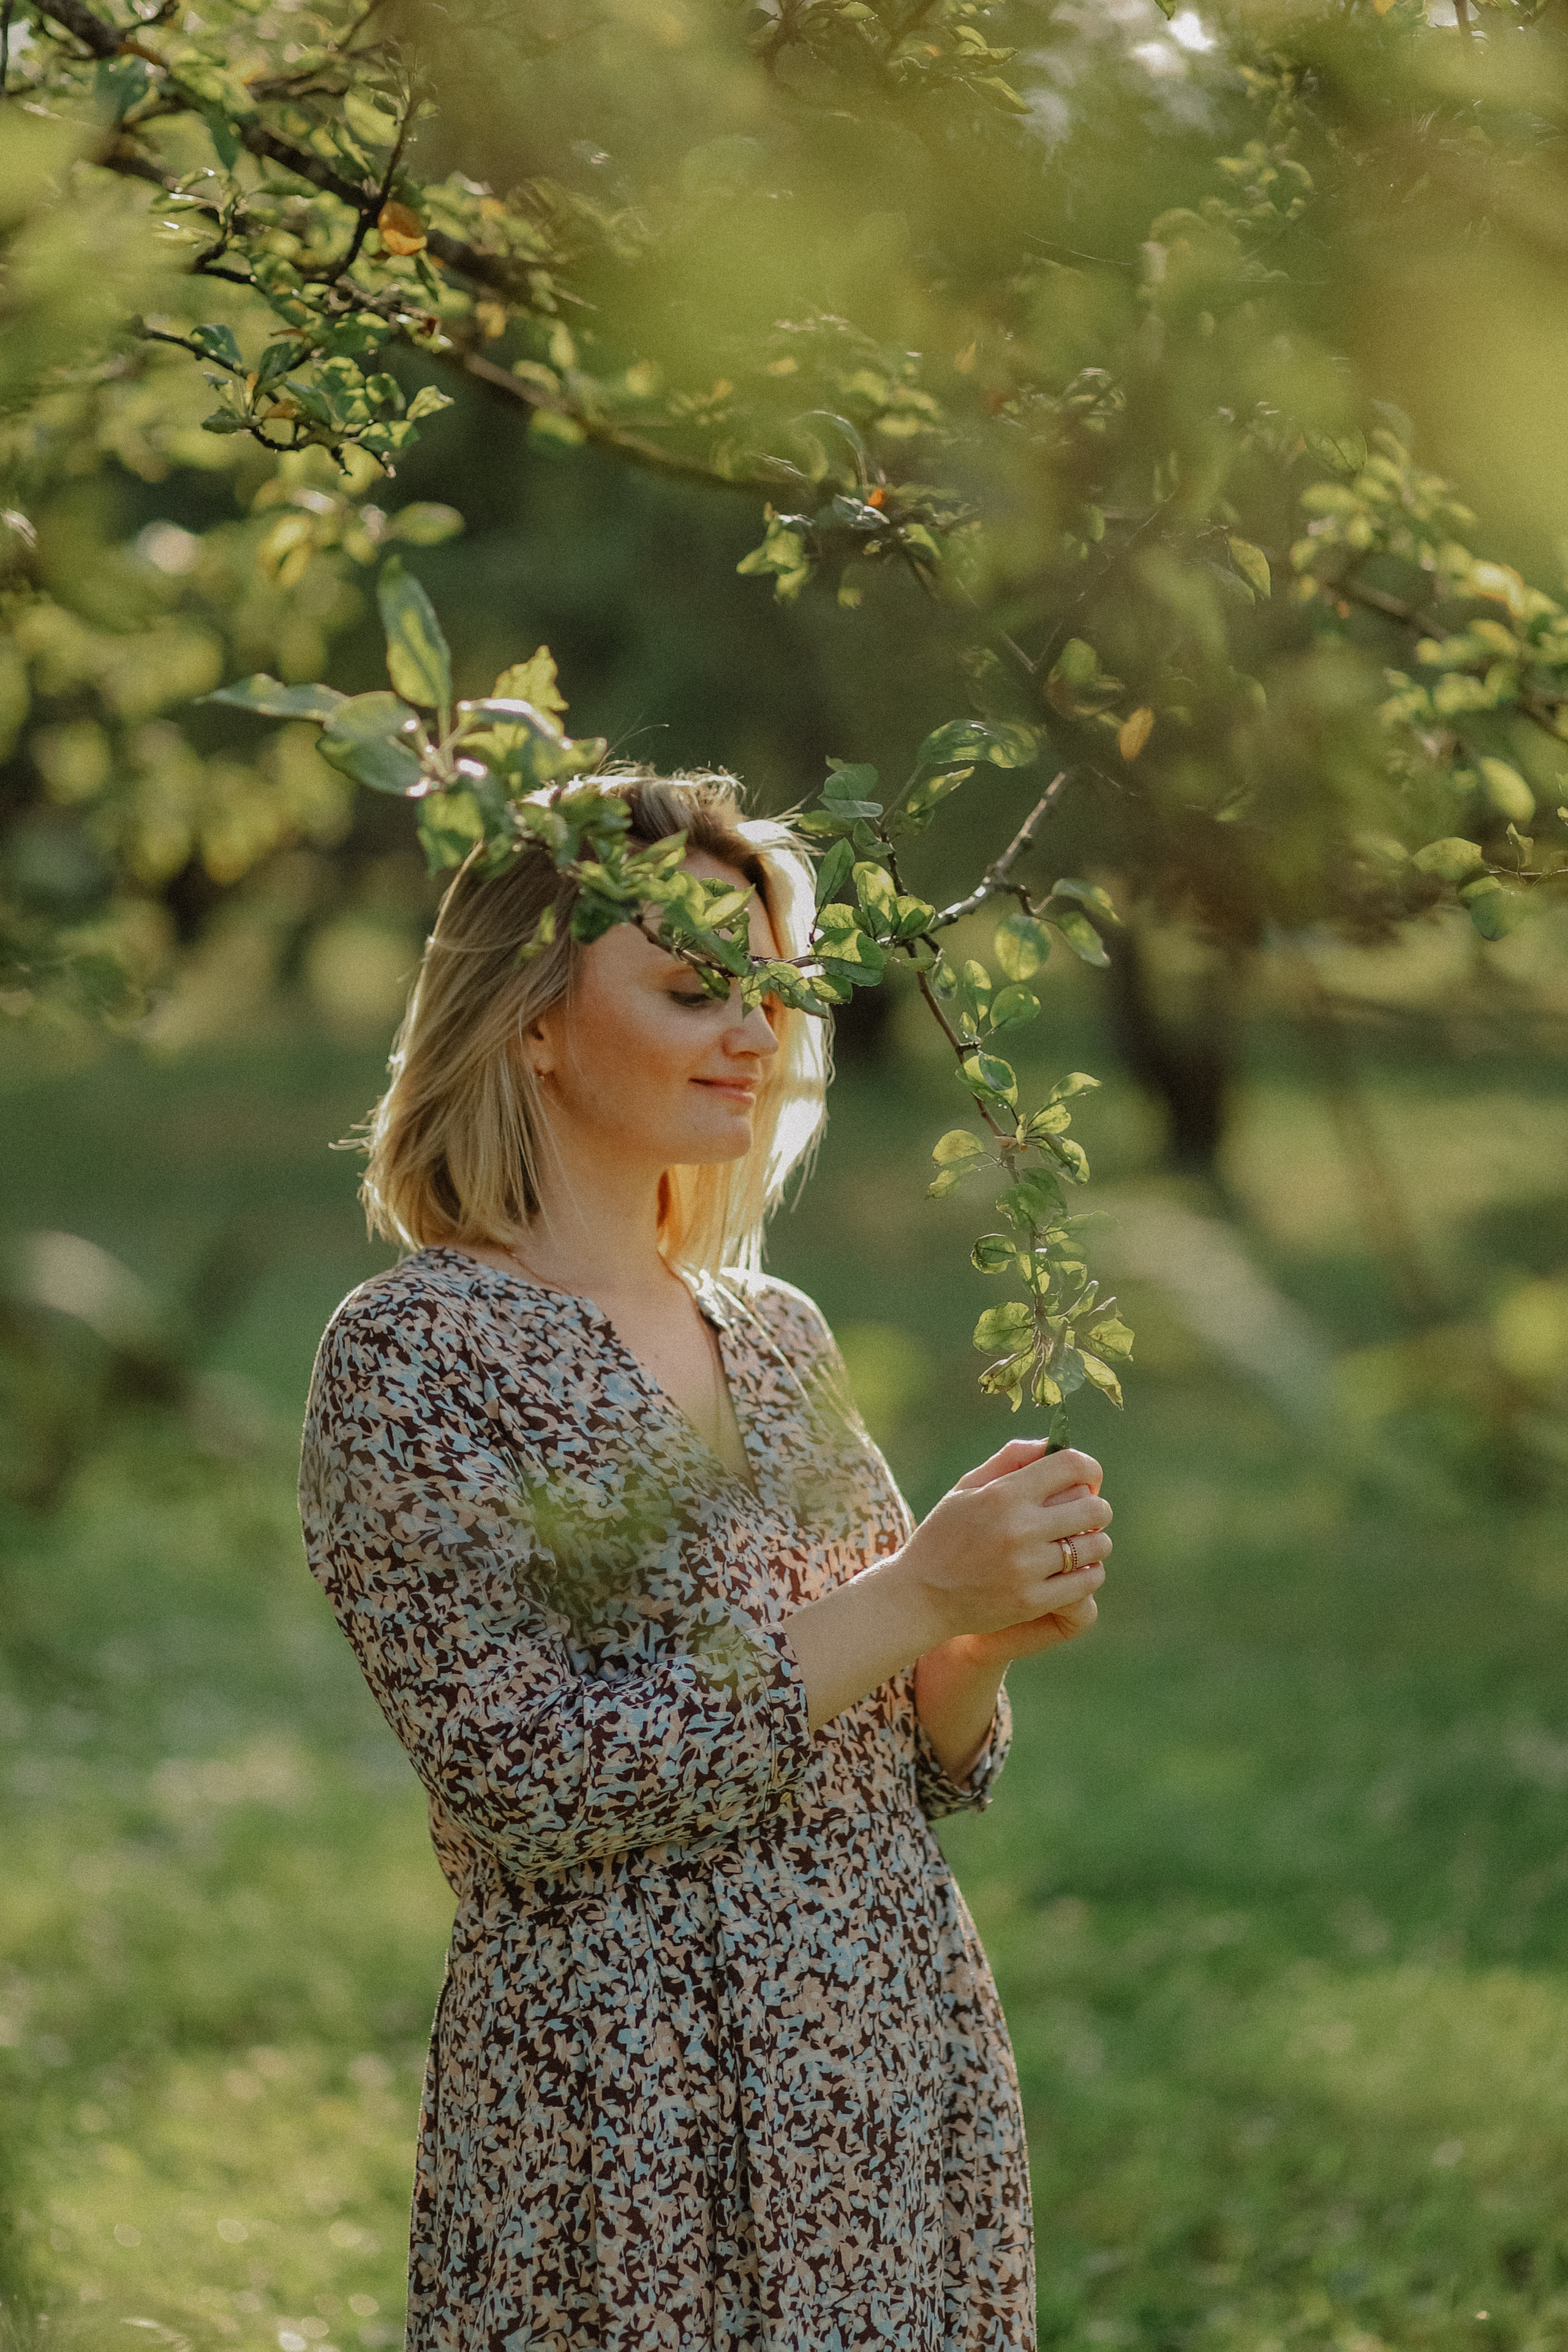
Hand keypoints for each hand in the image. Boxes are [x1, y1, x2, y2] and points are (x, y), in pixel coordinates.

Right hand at [781, 1439, 1109, 1735]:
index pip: (1071, 1466)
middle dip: (1096, 1507)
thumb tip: (1051, 1444)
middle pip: (1093, 1506)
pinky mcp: (1032, 1600)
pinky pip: (1086, 1581)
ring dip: (1095, 1543)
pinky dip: (1089, 1574)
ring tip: (1080, 1545)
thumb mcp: (967, 1488)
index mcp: (1003, 1494)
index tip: (1087, 1479)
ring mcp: (1026, 1567)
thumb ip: (1010, 1459)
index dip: (1089, 1469)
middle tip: (1085, 1516)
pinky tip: (1075, 1571)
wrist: (919, 1596)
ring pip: (1096, 1546)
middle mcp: (1018, 1528)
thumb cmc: (944, 1535)